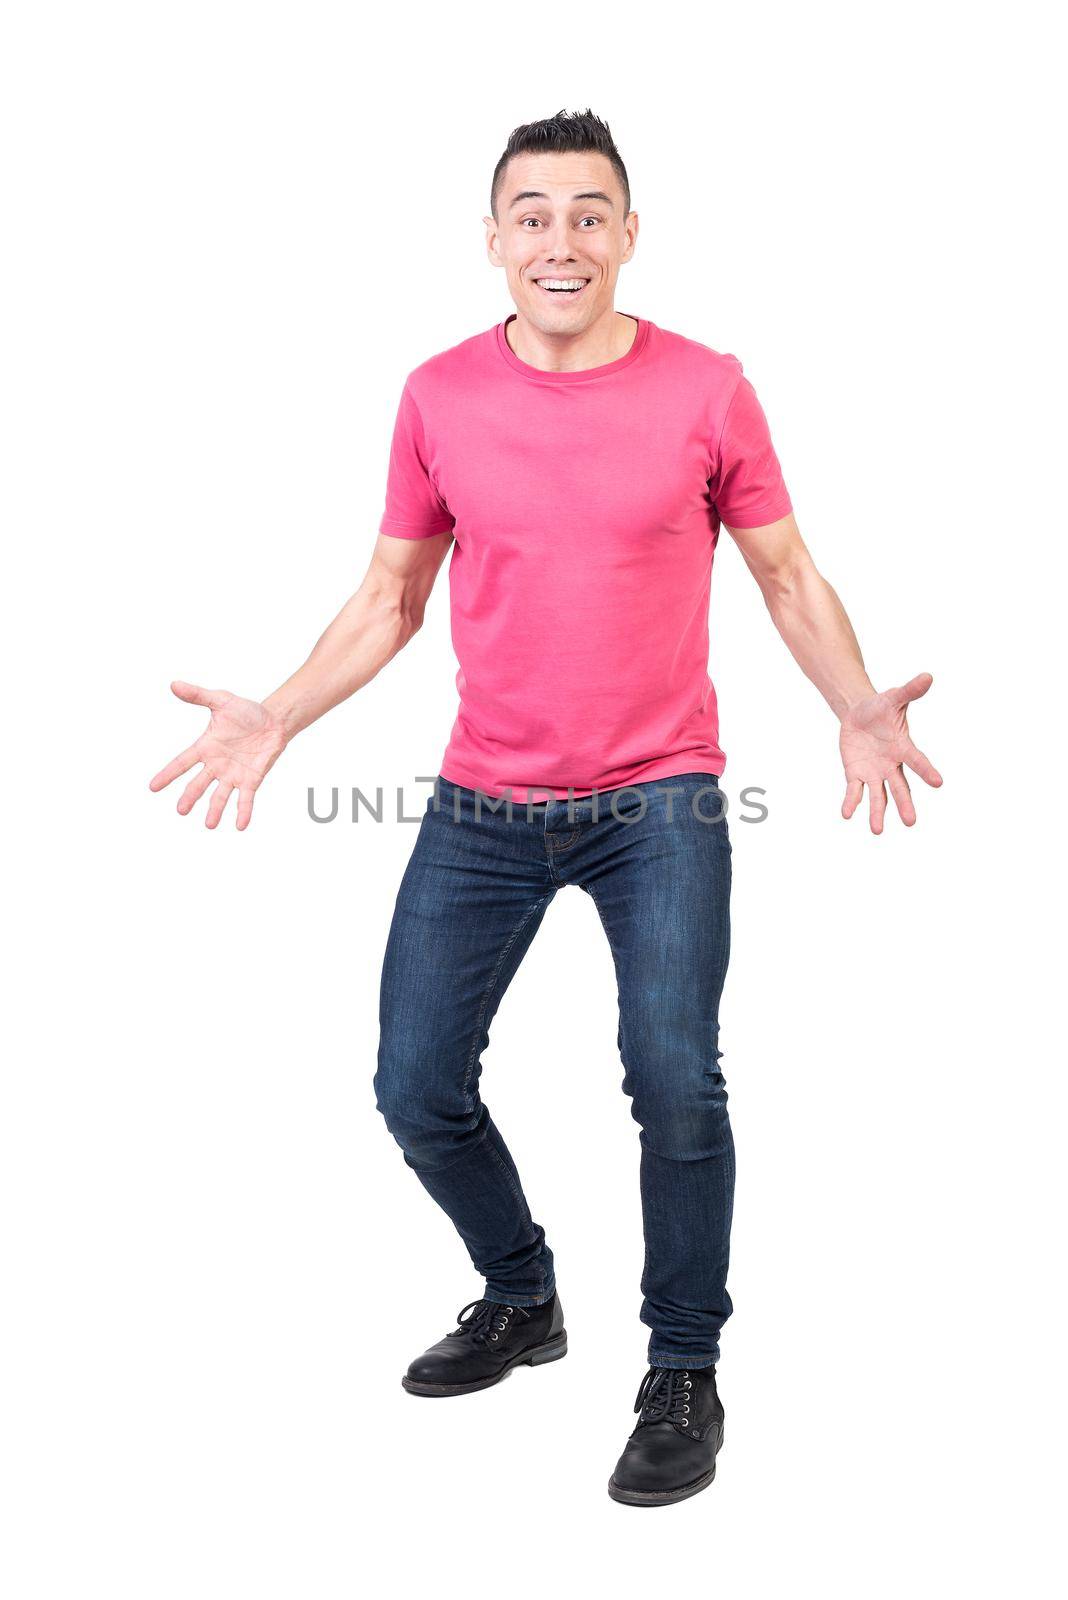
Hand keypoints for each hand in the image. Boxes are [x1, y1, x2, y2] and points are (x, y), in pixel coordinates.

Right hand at [148, 681, 288, 829]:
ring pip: (220, 796)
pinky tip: (240, 825)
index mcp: (206, 747)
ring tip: (210, 825)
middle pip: (199, 784)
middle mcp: (216, 764)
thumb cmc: (246, 711)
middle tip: (181, 811)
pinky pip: (245, 798)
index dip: (168, 775)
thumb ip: (198, 695)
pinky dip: (243, 811)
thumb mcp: (221, 700)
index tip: (153, 787)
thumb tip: (174, 684)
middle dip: (190, 797)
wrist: (274, 720)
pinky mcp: (252, 779)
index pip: (182, 763)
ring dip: (215, 811)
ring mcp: (233, 774)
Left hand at [839, 672, 942, 833]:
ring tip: (877, 831)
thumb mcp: (893, 698)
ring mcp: (874, 772)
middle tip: (911, 822)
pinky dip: (851, 801)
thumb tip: (928, 676)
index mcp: (903, 748)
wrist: (860, 714)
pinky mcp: (856, 774)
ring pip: (878, 795)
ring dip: (877, 812)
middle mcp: (891, 765)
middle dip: (904, 803)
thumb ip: (910, 690)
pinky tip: (846, 814)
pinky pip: (854, 790)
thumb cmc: (881, 707)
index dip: (927, 771)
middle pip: (900, 787)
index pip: (917, 761)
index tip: (939, 783)